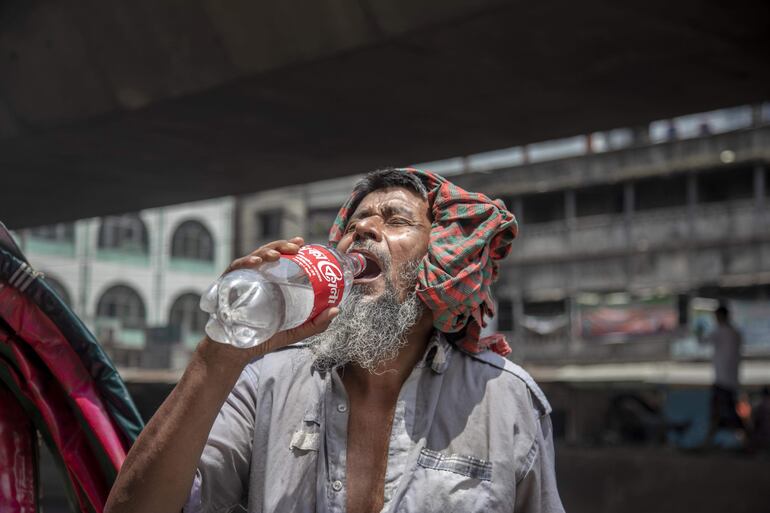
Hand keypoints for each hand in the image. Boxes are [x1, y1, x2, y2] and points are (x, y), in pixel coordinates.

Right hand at [206, 237, 338, 362]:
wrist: (235, 352)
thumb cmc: (263, 338)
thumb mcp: (293, 331)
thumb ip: (315, 324)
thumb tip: (337, 309)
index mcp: (271, 282)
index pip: (281, 259)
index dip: (290, 247)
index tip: (302, 243)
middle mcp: (257, 277)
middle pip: (268, 254)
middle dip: (281, 246)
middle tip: (295, 247)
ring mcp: (242, 280)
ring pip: (253, 257)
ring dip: (266, 252)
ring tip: (277, 254)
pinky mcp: (227, 285)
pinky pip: (235, 269)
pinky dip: (246, 263)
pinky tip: (257, 263)